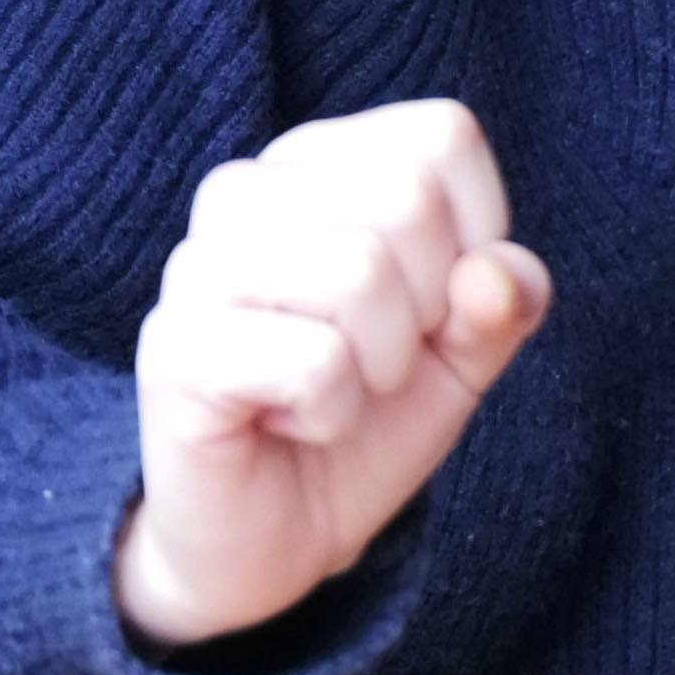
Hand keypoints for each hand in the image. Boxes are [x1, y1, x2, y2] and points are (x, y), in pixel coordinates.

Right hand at [115, 98, 553, 649]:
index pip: (441, 135)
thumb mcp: (460, 358)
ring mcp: (197, 265)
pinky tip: (287, 422)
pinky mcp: (174, 348)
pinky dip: (332, 415)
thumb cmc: (363, 421)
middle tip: (373, 363)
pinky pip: (313, 362)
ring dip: (378, 369)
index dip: (479, 231)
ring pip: (359, 272)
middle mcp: (245, 191)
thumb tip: (499, 273)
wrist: (274, 538)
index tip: (434, 304)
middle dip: (426, 311)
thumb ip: (500, 302)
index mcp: (316, 163)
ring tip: (330, 391)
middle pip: (406, 199)